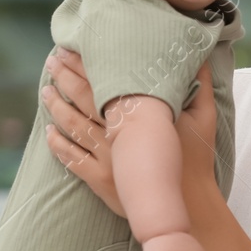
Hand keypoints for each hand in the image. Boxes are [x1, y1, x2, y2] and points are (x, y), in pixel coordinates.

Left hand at [43, 49, 216, 207]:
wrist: (188, 202)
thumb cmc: (197, 158)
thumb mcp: (205, 116)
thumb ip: (202, 85)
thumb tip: (201, 59)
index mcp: (140, 113)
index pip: (107, 81)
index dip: (87, 64)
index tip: (71, 48)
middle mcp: (119, 132)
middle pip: (85, 99)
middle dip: (65, 77)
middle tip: (52, 61)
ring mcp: (106, 156)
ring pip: (73, 126)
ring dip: (56, 107)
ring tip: (45, 90)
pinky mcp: (100, 178)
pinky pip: (71, 159)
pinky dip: (58, 144)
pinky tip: (49, 132)